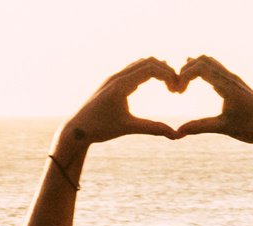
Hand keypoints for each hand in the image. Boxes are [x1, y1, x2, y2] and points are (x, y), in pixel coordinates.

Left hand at [58, 58, 183, 147]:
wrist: (75, 130)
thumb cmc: (100, 129)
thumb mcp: (128, 128)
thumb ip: (153, 128)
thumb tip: (176, 136)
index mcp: (120, 85)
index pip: (151, 68)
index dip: (168, 75)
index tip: (177, 89)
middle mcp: (116, 77)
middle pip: (148, 61)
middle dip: (165, 70)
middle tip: (176, 86)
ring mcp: (113, 77)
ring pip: (140, 63)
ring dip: (156, 69)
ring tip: (168, 84)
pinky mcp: (111, 82)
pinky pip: (132, 69)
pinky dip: (146, 71)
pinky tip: (153, 83)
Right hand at [174, 56, 252, 150]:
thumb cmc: (252, 128)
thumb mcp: (224, 128)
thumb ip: (200, 127)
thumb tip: (177, 132)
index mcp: (228, 86)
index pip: (201, 68)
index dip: (184, 76)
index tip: (177, 93)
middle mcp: (231, 78)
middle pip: (204, 60)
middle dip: (186, 70)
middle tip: (176, 88)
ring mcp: (234, 80)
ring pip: (210, 63)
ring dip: (193, 69)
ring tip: (181, 85)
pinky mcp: (235, 85)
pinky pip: (216, 70)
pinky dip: (201, 72)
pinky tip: (193, 80)